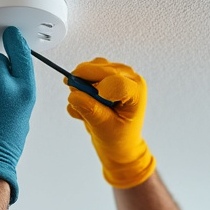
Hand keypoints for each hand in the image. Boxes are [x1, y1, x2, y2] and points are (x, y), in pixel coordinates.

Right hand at [65, 59, 154, 187]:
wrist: (118, 142)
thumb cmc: (117, 137)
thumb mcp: (104, 128)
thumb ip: (91, 111)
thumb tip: (73, 95)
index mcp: (135, 91)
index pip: (116, 81)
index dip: (98, 89)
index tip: (90, 101)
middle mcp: (128, 77)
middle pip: (100, 69)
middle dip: (83, 84)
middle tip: (76, 102)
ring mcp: (116, 74)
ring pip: (90, 68)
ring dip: (80, 87)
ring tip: (84, 108)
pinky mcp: (104, 75)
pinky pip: (84, 73)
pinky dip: (78, 88)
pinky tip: (84, 105)